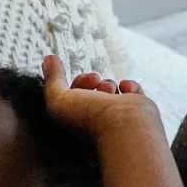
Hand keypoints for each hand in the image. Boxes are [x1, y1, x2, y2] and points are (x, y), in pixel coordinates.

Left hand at [42, 55, 160, 137]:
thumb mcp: (59, 100)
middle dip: (91, 81)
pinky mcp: (137, 110)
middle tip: (95, 80)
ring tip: (110, 90)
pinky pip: (133, 90)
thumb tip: (48, 59)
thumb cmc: (89, 119)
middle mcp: (98, 120)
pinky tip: (126, 89)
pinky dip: (130, 86)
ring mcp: (118, 116)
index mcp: (78, 122)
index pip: (74, 97)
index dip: (76, 83)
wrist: (123, 127)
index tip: (82, 80)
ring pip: (111, 89)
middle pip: (91, 90)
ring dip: (108, 84)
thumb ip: (52, 80)